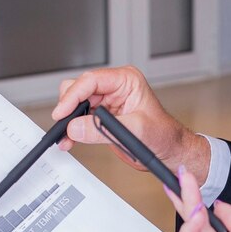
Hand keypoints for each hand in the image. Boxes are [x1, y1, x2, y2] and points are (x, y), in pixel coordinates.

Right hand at [52, 66, 209, 179]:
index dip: (73, 95)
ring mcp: (106, 102)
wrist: (167, 151)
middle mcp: (114, 87)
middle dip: (68, 107)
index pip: (91, 80)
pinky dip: (72, 129)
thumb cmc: (163, 134)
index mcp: (126, 80)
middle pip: (78, 88)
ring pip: (74, 103)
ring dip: (68, 120)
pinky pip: (78, 119)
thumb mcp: (136, 130)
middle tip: (63, 125)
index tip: (63, 112)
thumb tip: (76, 127)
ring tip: (66, 136)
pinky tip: (70, 139)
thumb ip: (104, 128)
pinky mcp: (100, 116)